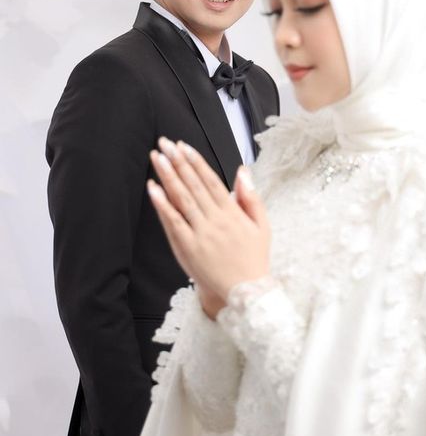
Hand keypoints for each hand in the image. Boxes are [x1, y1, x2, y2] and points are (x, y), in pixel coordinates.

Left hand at [147, 138, 270, 305]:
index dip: (196, 161)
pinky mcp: (188, 248)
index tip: (183, 146)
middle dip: (178, 162)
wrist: (246, 292)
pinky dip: (163, 204)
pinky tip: (153, 188)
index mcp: (232, 212)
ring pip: (182, 199)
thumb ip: (251, 197)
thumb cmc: (254, 257)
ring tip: (157, 158)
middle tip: (165, 144)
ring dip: (168, 176)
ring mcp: (200, 234)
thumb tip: (243, 171)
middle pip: (193, 184)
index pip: (211, 180)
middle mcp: (215, 220)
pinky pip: (173, 222)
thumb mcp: (262, 225)